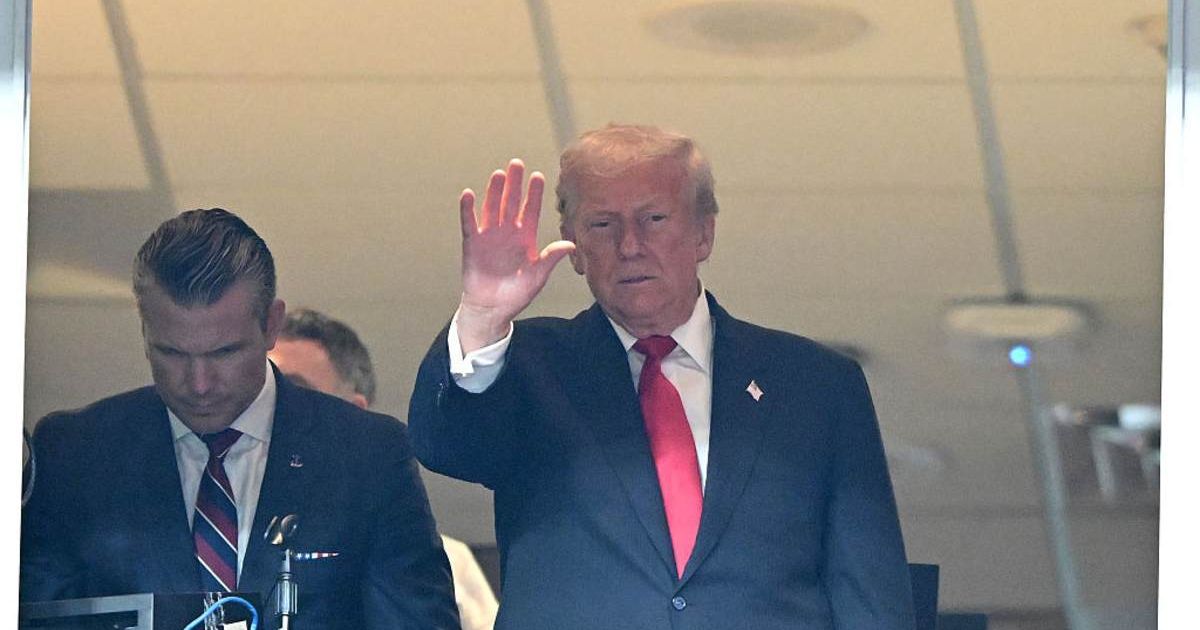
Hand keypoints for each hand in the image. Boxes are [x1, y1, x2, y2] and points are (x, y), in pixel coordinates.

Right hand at [457, 159, 574, 352]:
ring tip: (499, 174)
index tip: (538, 176)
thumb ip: (551, 258)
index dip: (534, 194)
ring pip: (492, 208)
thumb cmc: (517, 294)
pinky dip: (468, 210)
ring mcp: (490, 236)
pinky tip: (469, 195)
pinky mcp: (473, 244)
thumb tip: (571, 244)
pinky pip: (470, 223)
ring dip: (494, 192)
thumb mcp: (538, 276)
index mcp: (525, 238)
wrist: (493, 309)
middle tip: (517, 163)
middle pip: (511, 203)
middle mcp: (508, 232)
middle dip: (515, 184)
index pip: (531, 211)